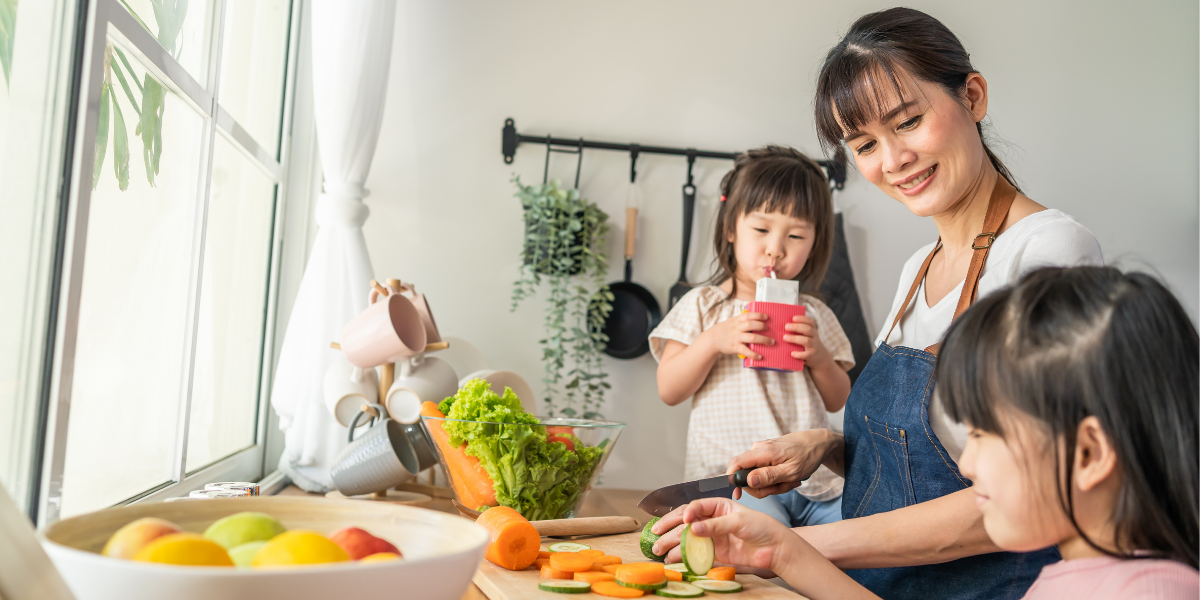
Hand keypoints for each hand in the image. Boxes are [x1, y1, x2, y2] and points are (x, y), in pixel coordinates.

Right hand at [648, 501, 781, 574]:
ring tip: (657, 550)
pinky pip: (693, 553)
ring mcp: (711, 536)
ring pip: (686, 538)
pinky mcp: (713, 552)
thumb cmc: (762, 527)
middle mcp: (711, 520)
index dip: (687, 512)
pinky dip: (681, 556)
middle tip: (654, 534)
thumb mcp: (739, 521)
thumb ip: (716, 525)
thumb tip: (693, 528)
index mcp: (718, 506)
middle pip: (684, 522)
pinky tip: (671, 559)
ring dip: (670, 543)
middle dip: (668, 527)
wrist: (774, 549)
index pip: (696, 506)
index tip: (683, 520)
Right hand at [697, 311, 771, 360]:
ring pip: (751, 338)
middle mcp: (737, 328)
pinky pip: (746, 351)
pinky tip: (760, 356)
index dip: (758, 315)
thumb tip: (758, 318)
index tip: (766, 317)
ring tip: (771, 342)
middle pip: (750, 325)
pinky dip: (754, 354)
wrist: (712, 339)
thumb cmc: (726, 329)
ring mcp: (736, 338)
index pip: (748, 315)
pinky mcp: (735, 347)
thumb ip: (743, 319)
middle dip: (761, 326)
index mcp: (737, 320)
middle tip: (768, 329)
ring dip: (763, 340)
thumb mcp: (733, 321)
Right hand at [728, 430, 835, 498]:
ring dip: (773, 485)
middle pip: (747, 475)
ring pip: (757, 476)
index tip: (738, 495)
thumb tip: (748, 481)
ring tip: (791, 481)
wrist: (818, 443)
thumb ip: (768, 476)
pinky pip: (763, 472)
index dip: (733, 480)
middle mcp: (758, 449)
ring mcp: (761, 452)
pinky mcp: (766, 455)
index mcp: (762, 452)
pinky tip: (788, 478)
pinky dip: (775, 480)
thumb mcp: (791, 471)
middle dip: (764, 488)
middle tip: (784, 488)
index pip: (736, 464)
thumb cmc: (808, 456)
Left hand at [783, 314, 832, 366]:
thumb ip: (798, 330)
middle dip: (796, 327)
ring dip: (795, 338)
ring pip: (806, 341)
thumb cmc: (808, 343)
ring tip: (784, 337)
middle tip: (786, 327)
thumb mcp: (806, 335)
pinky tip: (792, 353)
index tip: (793, 318)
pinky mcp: (812, 355)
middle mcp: (814, 336)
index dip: (802, 318)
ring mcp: (814, 346)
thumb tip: (780, 324)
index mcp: (812, 329)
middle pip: (808, 329)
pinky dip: (799, 354)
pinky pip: (806, 354)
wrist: (820, 357)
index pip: (810, 321)